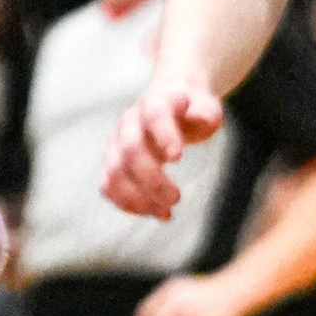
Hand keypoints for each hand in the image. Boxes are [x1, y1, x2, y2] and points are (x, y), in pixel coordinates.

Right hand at [102, 81, 223, 221]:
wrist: (170, 104)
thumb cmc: (191, 110)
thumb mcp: (206, 107)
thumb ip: (205, 113)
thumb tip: (198, 118)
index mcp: (154, 103)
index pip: (154, 114)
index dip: (164, 135)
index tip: (179, 157)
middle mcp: (130, 122)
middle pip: (131, 149)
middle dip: (152, 179)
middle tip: (177, 198)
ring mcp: (117, 142)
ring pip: (115, 171)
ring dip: (138, 198)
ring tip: (166, 212)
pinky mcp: (113, 162)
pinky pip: (109, 185)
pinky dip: (127, 204)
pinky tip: (154, 212)